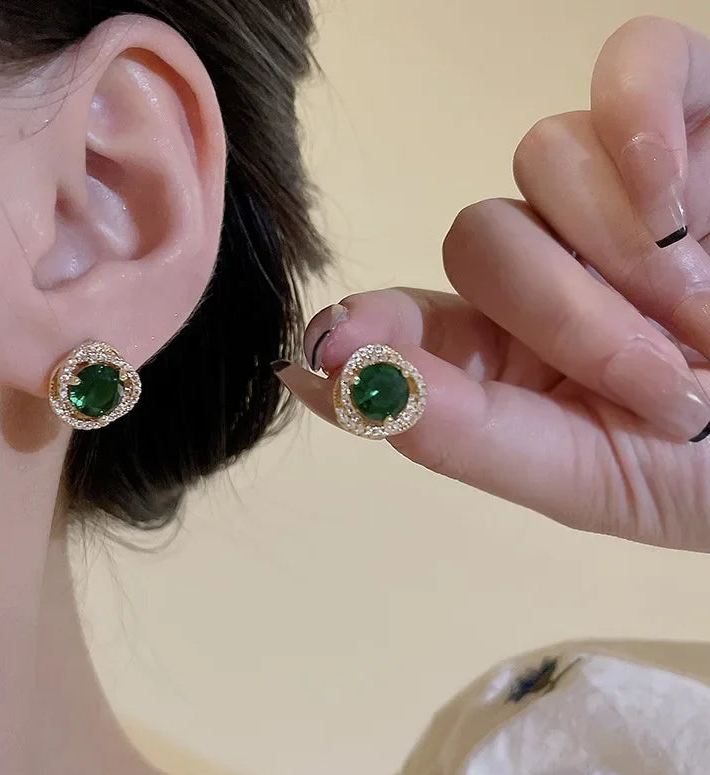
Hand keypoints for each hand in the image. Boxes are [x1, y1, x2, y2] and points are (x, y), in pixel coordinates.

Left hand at [275, 17, 709, 552]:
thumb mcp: (588, 477)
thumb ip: (459, 436)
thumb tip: (333, 384)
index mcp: (502, 353)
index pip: (398, 316)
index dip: (367, 324)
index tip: (333, 346)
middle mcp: (544, 263)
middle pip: (480, 243)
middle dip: (563, 313)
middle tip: (660, 376)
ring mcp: (609, 191)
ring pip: (539, 162)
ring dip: (619, 249)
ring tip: (701, 312)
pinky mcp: (685, 119)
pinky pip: (631, 66)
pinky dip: (640, 120)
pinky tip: (674, 201)